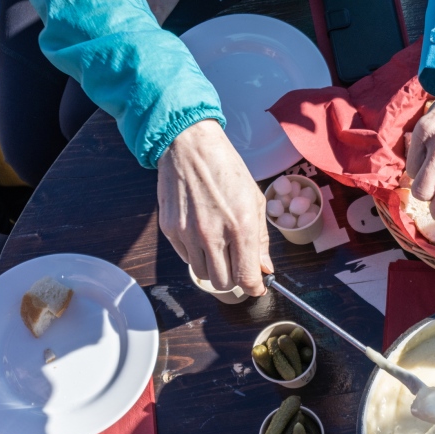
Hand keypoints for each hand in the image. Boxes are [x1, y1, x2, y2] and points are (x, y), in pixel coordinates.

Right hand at [157, 119, 272, 295]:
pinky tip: (201, 234)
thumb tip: (264, 268)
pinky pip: (185, 257)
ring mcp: (188, 233)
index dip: (254, 287)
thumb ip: (261, 240)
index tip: (256, 285)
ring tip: (218, 247)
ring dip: (213, 268)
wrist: (190, 146)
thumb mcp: (254, 200)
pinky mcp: (170, 229)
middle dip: (233, 280)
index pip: (246, 277)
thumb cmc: (226, 169)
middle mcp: (213, 233)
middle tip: (237, 266)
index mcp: (240, 226)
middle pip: (223, 283)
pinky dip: (196, 254)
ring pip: (202, 274)